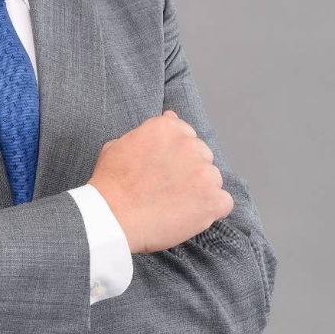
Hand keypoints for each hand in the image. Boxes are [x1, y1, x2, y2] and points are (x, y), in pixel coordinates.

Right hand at [88, 109, 234, 254]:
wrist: (113, 217)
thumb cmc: (110, 184)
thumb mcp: (119, 144)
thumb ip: (148, 131)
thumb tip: (169, 117)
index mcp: (166, 128)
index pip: (186, 134)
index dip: (176, 154)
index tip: (165, 169)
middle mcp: (189, 144)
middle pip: (202, 155)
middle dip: (189, 170)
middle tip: (168, 188)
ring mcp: (203, 172)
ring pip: (213, 178)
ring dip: (200, 190)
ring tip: (175, 205)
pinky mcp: (212, 199)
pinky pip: (223, 202)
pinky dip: (212, 210)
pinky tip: (191, 215)